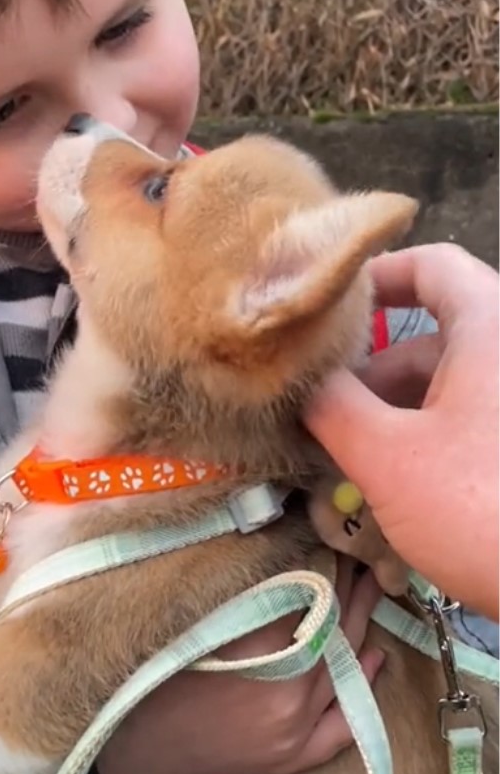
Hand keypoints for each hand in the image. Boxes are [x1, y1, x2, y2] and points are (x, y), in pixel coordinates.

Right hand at [96, 559, 385, 773]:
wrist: (137, 745)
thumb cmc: (152, 679)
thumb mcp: (190, 625)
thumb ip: (238, 598)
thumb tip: (275, 561)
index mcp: (255, 654)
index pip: (308, 599)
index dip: (323, 568)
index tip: (330, 543)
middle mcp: (285, 692)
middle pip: (332, 630)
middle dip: (348, 591)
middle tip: (358, 558)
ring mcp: (295, 727)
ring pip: (343, 667)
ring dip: (359, 625)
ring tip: (369, 590)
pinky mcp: (296, 754)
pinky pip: (343, 721)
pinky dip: (362, 685)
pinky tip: (375, 657)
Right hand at [304, 244, 499, 618]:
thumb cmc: (483, 509)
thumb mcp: (386, 457)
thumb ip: (330, 404)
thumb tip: (293, 376)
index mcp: (492, 329)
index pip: (430, 264)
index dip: (373, 276)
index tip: (322, 313)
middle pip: (438, 335)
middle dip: (373, 369)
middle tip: (322, 410)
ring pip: (458, 383)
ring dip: (401, 410)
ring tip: (353, 458)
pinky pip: (480, 422)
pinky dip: (438, 438)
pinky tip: (402, 485)